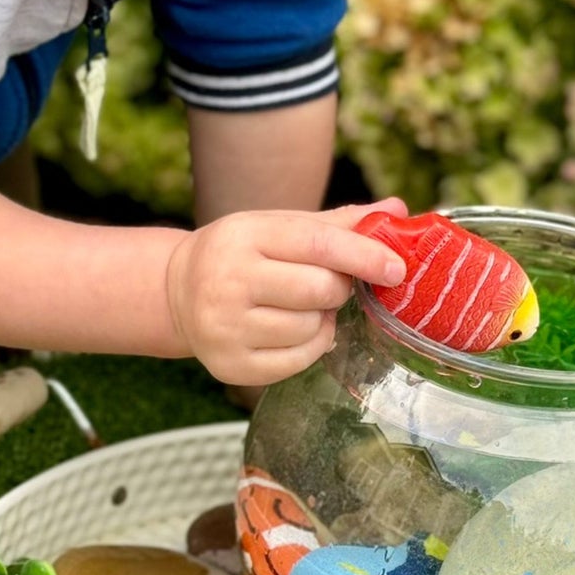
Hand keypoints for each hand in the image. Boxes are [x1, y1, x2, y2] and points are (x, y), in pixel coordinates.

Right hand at [164, 199, 407, 385]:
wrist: (177, 291)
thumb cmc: (242, 254)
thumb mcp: (279, 227)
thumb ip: (338, 223)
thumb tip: (397, 209)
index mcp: (244, 236)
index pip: (318, 244)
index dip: (364, 256)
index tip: (397, 268)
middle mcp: (228, 281)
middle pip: (319, 290)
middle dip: (338, 288)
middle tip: (329, 284)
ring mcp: (225, 327)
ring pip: (311, 328)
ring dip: (323, 319)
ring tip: (301, 307)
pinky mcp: (230, 365)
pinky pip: (299, 360)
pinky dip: (311, 346)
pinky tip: (293, 330)